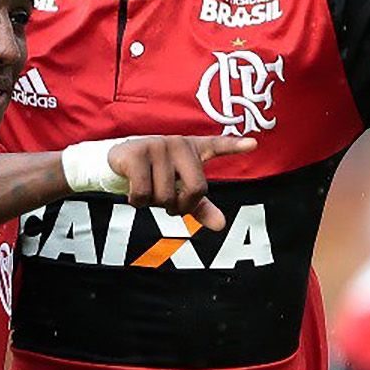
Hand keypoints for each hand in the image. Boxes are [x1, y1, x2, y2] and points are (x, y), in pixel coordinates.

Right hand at [107, 135, 256, 229]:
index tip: (255, 144)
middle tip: (169, 205)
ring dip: (155, 205)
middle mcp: (178, 144)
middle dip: (182, 206)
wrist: (114, 162)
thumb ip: (200, 207)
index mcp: (192, 149)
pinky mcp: (137, 153)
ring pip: (166, 196)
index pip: (217, 146)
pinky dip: (138, 202)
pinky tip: (133, 193)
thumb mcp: (178, 190)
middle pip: (197, 189)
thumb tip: (221, 226)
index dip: (235, 145)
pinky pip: (144, 194)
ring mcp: (157, 146)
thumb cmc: (153, 175)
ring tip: (147, 192)